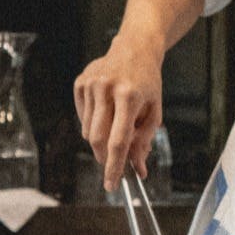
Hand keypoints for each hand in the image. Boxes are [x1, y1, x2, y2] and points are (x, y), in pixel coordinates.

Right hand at [73, 38, 162, 191]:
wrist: (135, 49)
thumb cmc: (147, 82)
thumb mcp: (154, 111)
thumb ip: (145, 141)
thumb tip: (139, 170)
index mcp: (130, 95)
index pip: (119, 140)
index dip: (115, 166)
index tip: (112, 185)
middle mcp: (108, 88)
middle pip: (98, 138)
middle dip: (104, 157)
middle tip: (112, 162)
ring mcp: (91, 84)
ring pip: (88, 130)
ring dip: (101, 137)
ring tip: (116, 121)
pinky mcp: (80, 82)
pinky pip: (82, 117)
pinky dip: (92, 122)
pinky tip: (106, 108)